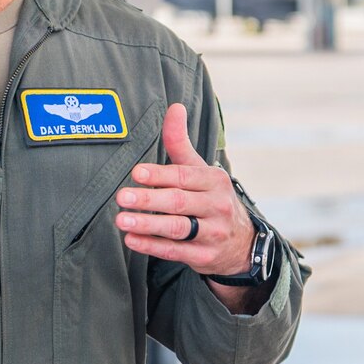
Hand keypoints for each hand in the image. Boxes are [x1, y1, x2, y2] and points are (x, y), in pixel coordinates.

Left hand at [114, 104, 254, 281]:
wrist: (241, 242)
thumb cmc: (211, 198)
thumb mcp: (201, 170)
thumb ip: (181, 143)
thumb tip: (175, 107)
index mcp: (215, 181)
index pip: (184, 176)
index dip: (160, 174)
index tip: (137, 173)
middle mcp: (217, 206)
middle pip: (179, 202)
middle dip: (149, 200)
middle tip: (122, 197)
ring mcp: (212, 233)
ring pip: (177, 228)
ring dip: (147, 224)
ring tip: (122, 219)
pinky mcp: (204, 256)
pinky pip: (175, 251)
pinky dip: (151, 246)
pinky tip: (131, 239)